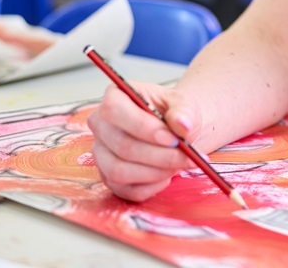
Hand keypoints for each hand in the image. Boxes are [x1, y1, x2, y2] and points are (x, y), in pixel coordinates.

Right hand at [87, 81, 199, 201]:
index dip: (144, 128)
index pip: (115, 111)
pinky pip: (125, 190)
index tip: (174, 139)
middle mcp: (100, 125)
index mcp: (114, 96)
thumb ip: (184, 111)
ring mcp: (101, 153)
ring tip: (179, 164)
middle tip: (187, 157)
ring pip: (119, 171)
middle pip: (121, 146)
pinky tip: (168, 175)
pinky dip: (152, 187)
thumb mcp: (183, 104)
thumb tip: (183, 124)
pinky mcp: (108, 177)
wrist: (176, 131)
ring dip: (156, 172)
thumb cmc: (174, 113)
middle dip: (159, 156)